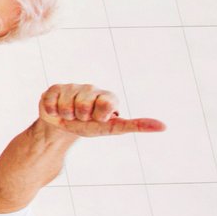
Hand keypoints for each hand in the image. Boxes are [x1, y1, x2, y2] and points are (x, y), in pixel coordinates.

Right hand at [36, 83, 164, 137]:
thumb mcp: (113, 128)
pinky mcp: (55, 88)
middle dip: (81, 117)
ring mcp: (73, 87)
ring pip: (67, 104)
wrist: (63, 128)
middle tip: (82, 118)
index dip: (99, 115)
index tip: (99, 119)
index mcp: (108, 96)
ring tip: (69, 115)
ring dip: (66, 115)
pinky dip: (52, 111)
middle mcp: (92, 88)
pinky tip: (57, 111)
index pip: (107, 103)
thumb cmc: (90, 126)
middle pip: (84, 104)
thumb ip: (136, 125)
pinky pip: (52, 101)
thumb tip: (164, 126)